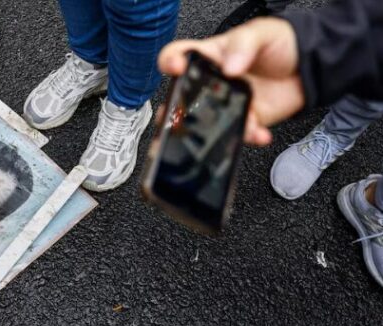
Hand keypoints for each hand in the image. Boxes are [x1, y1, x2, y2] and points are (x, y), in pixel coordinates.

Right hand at [158, 17, 303, 145]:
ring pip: (205, 122)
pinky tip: (259, 132)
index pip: (178, 55)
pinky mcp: (246, 119)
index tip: (177, 67)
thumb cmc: (281, 43)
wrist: (310, 66)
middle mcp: (212, 81)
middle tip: (179, 113)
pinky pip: (239, 133)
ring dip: (208, 130)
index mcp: (209, 55)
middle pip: (180, 96)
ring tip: (227, 126)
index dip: (171, 61)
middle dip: (173, 109)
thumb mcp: (262, 33)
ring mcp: (227, 102)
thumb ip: (244, 44)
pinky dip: (248, 136)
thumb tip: (229, 65)